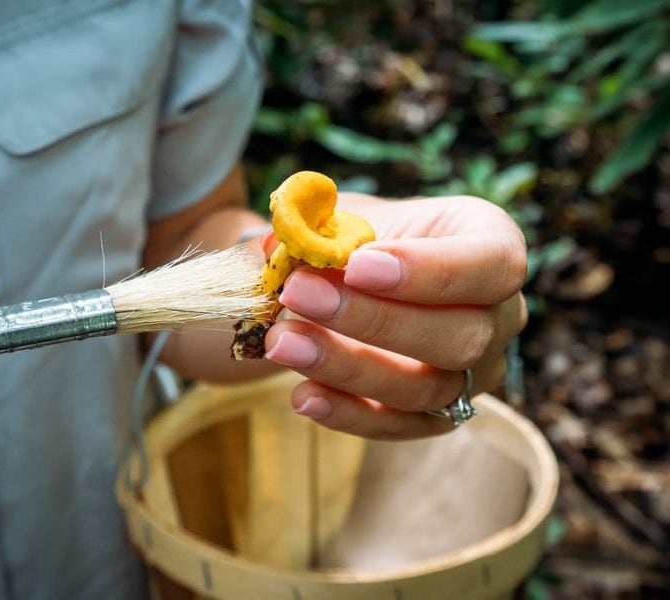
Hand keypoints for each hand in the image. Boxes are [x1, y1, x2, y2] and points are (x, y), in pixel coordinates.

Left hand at [263, 193, 527, 438]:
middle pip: (462, 336)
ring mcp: (475, 374)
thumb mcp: (344, 215)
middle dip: (373, 320)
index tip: (356, 265)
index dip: (429, 270)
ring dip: (348, 367)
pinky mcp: (436, 415)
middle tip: (298, 294)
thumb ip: (321, 227)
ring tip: (281, 342)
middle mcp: (499, 315)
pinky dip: (348, 414)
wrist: (344, 278)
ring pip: (427, 389)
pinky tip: (302, 395)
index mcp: (493, 245)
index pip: (493, 264)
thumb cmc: (357, 237)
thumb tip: (283, 246)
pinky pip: (400, 425)